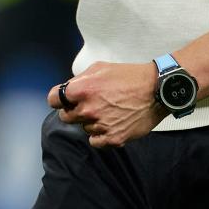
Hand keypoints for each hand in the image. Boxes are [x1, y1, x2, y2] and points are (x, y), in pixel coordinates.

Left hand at [47, 60, 165, 147]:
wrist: (156, 90)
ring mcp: (100, 126)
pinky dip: (100, 135)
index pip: (52, 99)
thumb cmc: (128, 76)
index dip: (58, 98)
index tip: (66, 98)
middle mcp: (88, 109)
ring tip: (107, 111)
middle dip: (74, 110)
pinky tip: (110, 123)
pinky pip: (95, 141)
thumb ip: (80, 79)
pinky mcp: (112, 139)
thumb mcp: (100, 67)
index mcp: (83, 89)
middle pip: (65, 116)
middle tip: (90, 104)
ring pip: (83, 128)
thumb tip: (68, 90)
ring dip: (90, 121)